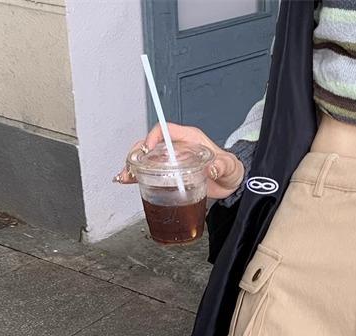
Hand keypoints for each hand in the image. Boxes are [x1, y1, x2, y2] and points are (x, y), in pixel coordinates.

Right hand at [114, 122, 244, 199]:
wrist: (229, 184)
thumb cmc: (228, 170)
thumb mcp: (229, 167)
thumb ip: (222, 166)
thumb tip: (212, 167)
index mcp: (189, 139)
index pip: (166, 130)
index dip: (153, 137)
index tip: (147, 149)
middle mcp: (177, 148)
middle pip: (150, 144)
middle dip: (137, 153)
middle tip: (130, 166)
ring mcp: (172, 161)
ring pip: (147, 158)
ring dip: (133, 165)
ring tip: (125, 176)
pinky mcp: (170, 175)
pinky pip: (150, 172)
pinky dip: (137, 176)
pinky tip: (128, 181)